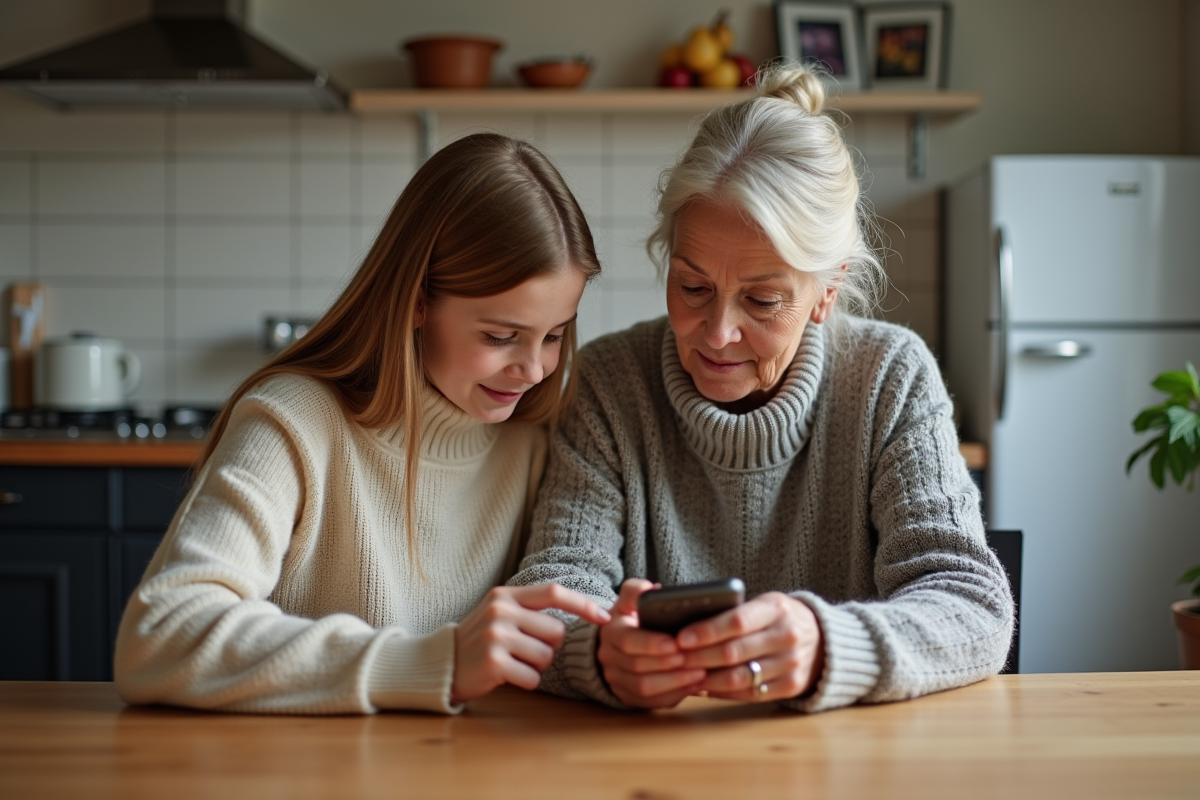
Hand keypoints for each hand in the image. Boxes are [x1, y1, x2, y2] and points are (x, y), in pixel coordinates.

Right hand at [452, 584, 610, 704]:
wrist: (443, 664)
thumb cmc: (481, 639)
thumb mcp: (501, 613)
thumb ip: (531, 607)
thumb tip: (581, 607)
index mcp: (506, 595)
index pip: (554, 592)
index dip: (583, 604)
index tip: (604, 617)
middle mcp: (501, 611)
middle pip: (557, 631)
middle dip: (550, 646)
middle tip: (525, 650)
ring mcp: (496, 636)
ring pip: (547, 656)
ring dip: (537, 665)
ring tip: (514, 662)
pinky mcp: (494, 663)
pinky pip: (533, 677)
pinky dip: (527, 681)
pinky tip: (508, 676)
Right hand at [596, 579, 706, 707]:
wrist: (617, 645)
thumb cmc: (632, 620)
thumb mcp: (629, 601)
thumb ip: (636, 591)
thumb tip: (652, 589)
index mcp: (611, 632)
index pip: (628, 640)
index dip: (652, 644)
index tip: (676, 643)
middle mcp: (609, 658)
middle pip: (637, 666)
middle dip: (668, 664)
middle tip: (694, 659)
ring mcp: (616, 680)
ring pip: (644, 687)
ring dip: (674, 682)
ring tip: (699, 673)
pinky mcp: (628, 697)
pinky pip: (651, 703)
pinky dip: (674, 695)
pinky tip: (693, 686)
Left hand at [676, 592, 823, 702]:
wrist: (822, 640)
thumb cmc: (778, 618)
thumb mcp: (764, 604)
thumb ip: (735, 611)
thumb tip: (689, 626)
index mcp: (777, 609)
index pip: (737, 621)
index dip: (706, 631)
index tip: (680, 637)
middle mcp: (788, 636)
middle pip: (734, 652)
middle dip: (698, 657)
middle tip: (673, 659)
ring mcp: (792, 664)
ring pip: (740, 677)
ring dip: (706, 679)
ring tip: (684, 675)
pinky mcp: (791, 686)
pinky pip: (750, 694)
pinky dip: (723, 693)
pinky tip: (705, 687)